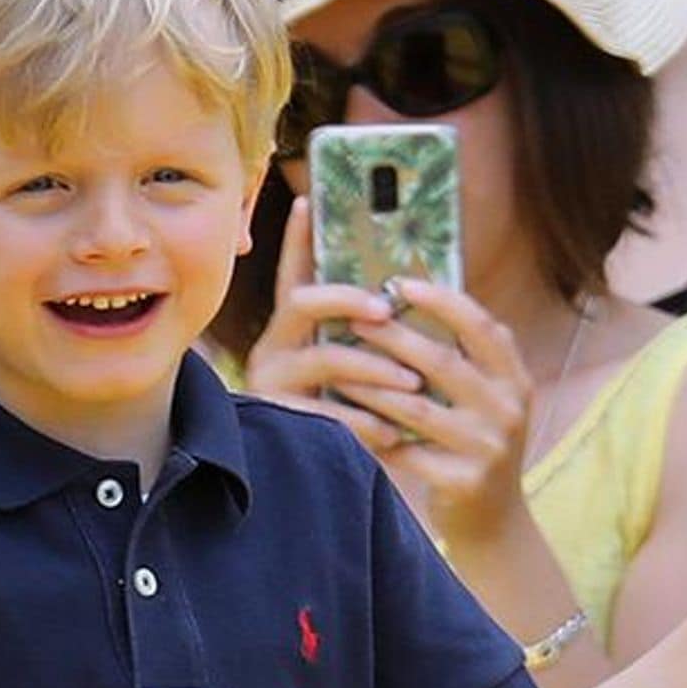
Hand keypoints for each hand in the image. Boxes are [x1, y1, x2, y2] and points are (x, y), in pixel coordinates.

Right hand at [241, 197, 421, 450]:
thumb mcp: (356, 366)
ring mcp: (273, 384)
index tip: (307, 203)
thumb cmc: (349, 411)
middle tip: (388, 309)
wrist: (317, 484)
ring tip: (413, 382)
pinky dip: (365, 422)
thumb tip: (410, 294)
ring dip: (373, 367)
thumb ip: (369, 333)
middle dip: (347, 300)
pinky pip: (325, 416)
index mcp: (293, 327)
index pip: (294, 273)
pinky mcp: (282, 424)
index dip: (297, 239)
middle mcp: (275, 347)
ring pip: (324, 359)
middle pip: (303, 303)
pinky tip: (395, 432)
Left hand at [341, 276, 534, 541]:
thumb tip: (413, 299)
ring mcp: (488, 447)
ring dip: (370, 385)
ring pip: (415, 407)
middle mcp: (508, 410)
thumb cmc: (477, 447)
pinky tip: (343, 418)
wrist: (497, 523)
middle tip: (352, 320)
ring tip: (335, 367)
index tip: (401, 283)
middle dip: (392, 337)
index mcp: (516, 381)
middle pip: (442, 362)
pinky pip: (405, 449)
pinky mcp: (463, 480)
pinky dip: (372, 432)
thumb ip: (468, 359)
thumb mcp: (490, 400)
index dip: (443, 301)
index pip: (483, 327)